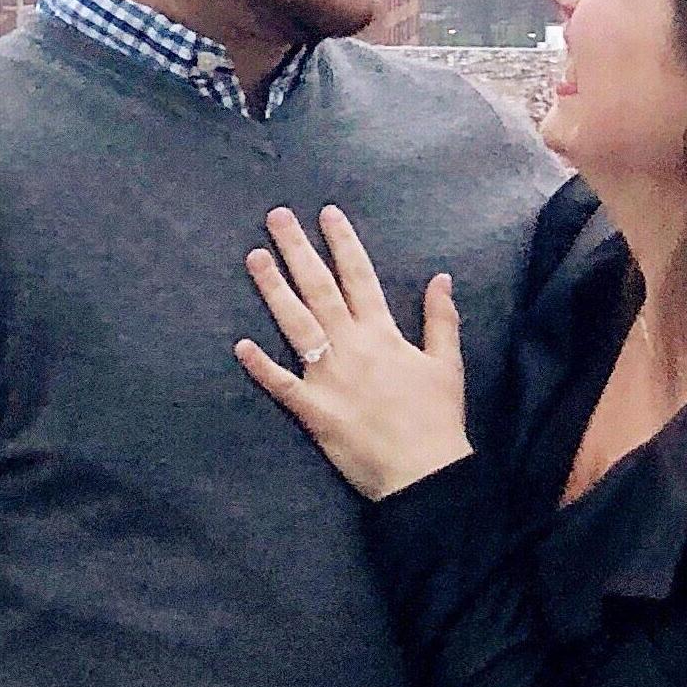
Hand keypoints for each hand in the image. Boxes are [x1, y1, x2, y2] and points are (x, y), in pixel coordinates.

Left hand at [235, 204, 473, 500]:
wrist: (424, 472)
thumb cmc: (438, 419)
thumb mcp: (447, 364)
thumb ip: (440, 319)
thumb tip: (440, 278)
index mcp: (383, 334)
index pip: (359, 276)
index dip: (342, 242)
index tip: (326, 213)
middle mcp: (351, 346)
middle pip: (319, 289)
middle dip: (297, 250)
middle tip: (276, 217)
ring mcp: (328, 377)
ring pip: (295, 323)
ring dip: (273, 289)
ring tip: (254, 257)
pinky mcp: (314, 410)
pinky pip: (281, 385)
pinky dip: (260, 366)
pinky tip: (240, 345)